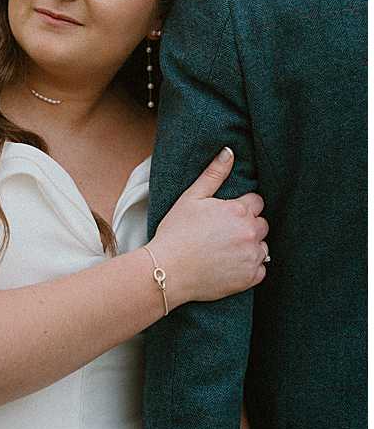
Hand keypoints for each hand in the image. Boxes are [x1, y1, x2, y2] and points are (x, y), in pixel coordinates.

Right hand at [149, 147, 267, 305]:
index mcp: (239, 209)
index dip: (240, 209)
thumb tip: (229, 151)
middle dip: (247, 227)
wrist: (166, 272)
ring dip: (249, 248)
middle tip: (223, 236)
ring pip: (262, 247)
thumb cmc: (175, 233)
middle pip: (261, 224)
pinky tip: (230, 267)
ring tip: (225, 253)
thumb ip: (213, 174)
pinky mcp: (249, 277)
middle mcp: (250, 232)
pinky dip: (249, 269)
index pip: (256, 203)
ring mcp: (251, 256)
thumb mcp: (191, 198)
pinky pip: (260, 270)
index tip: (224, 218)